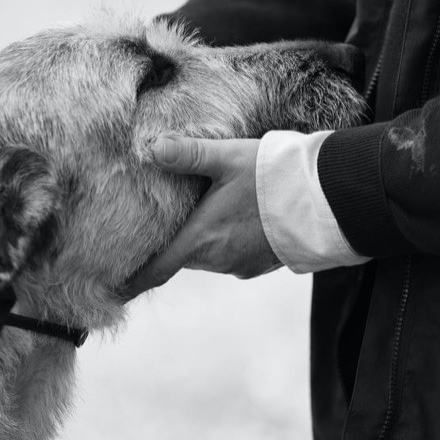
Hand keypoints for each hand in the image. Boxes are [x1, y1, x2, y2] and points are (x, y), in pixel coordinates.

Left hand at [123, 135, 281, 297]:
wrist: (327, 199)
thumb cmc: (273, 176)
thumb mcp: (227, 157)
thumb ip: (187, 154)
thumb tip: (151, 148)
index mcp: (201, 238)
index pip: (156, 270)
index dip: (132, 282)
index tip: (113, 291)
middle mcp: (217, 259)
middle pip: (182, 255)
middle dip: (174, 241)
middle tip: (166, 220)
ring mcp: (240, 265)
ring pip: (207, 255)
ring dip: (203, 238)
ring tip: (209, 209)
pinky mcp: (260, 266)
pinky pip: (232, 256)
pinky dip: (227, 241)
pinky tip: (239, 216)